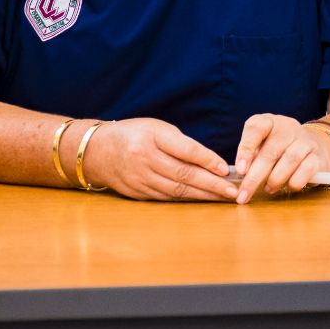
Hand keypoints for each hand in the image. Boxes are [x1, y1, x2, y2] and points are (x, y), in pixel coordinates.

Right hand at [82, 118, 234, 201]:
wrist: (98, 151)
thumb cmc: (134, 135)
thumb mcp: (156, 129)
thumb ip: (181, 144)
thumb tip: (211, 163)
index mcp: (151, 136)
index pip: (185, 149)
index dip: (207, 160)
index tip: (226, 169)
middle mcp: (145, 157)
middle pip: (184, 174)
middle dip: (211, 184)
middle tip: (232, 190)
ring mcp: (140, 177)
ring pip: (177, 189)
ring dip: (202, 195)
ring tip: (222, 197)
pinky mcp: (138, 192)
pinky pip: (167, 197)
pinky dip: (186, 199)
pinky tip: (201, 199)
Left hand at [232, 114, 329, 202]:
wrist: (315, 145)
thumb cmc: (280, 149)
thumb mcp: (262, 146)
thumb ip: (251, 157)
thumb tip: (241, 176)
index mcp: (269, 122)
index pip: (256, 127)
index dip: (246, 149)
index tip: (240, 170)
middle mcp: (288, 127)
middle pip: (270, 151)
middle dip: (255, 176)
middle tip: (245, 193)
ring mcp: (305, 140)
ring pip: (290, 160)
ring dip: (275, 179)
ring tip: (268, 189)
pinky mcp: (318, 156)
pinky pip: (306, 170)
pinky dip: (294, 182)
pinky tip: (288, 187)